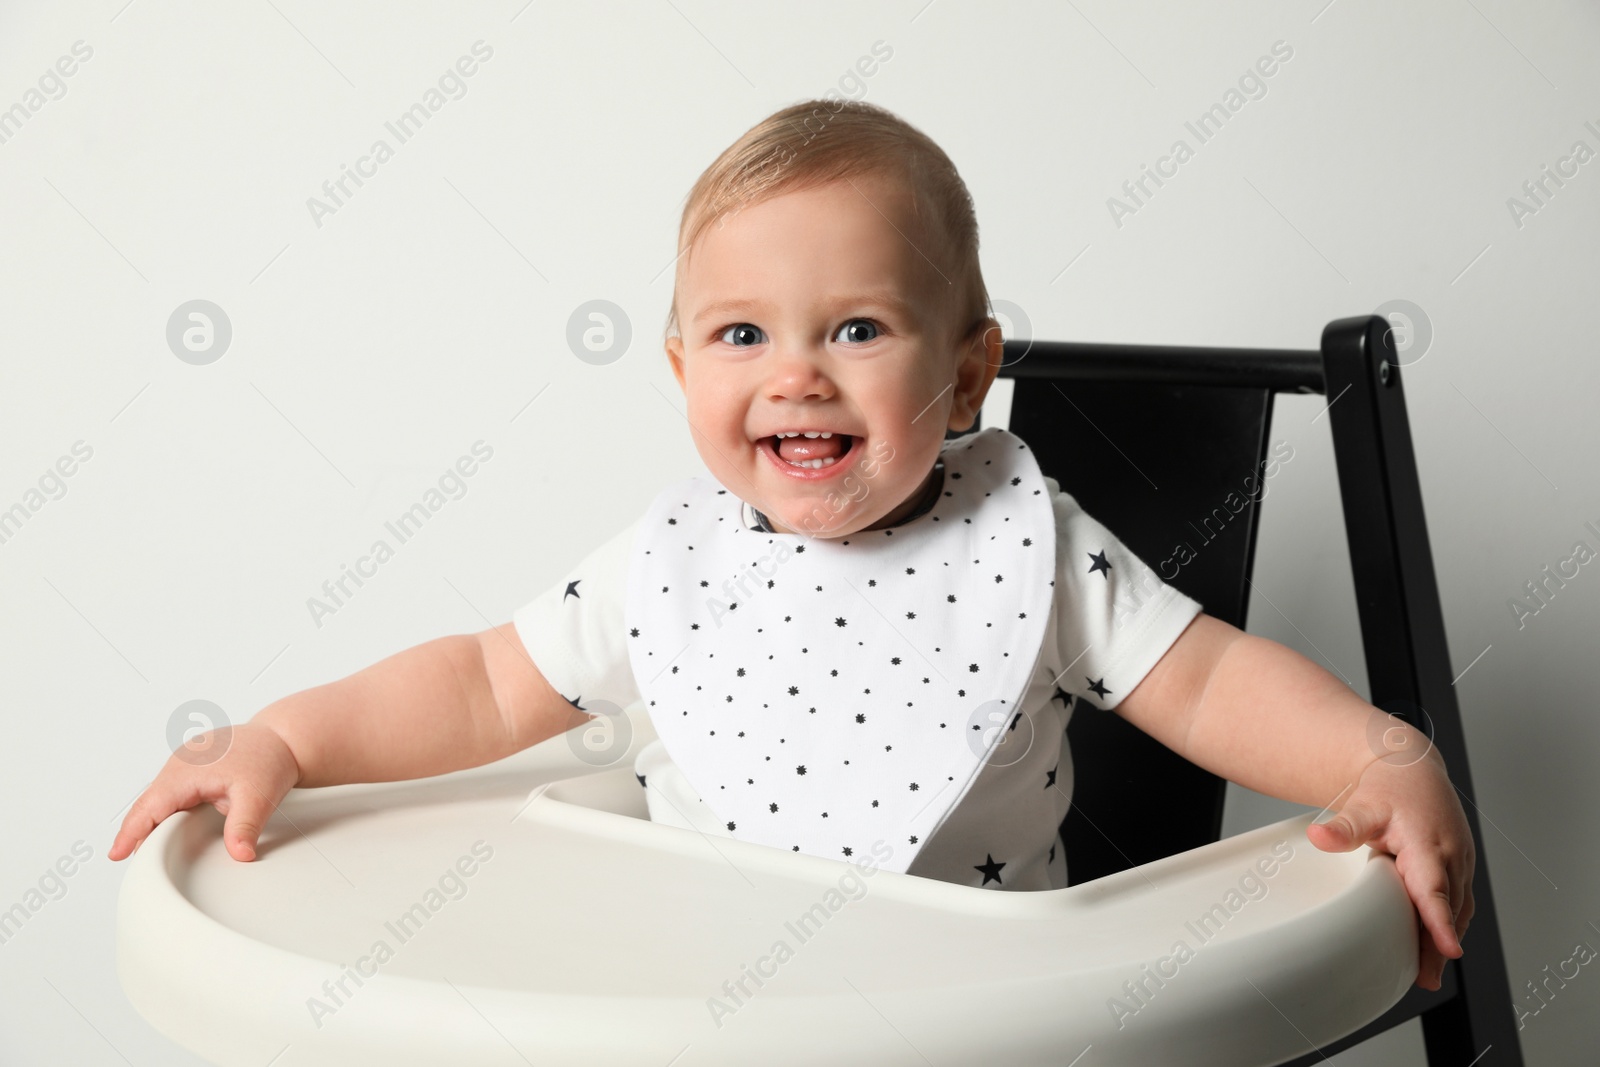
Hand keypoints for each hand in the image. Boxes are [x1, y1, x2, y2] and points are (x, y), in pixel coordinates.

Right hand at [109, 721, 301, 862]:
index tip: (116, 854)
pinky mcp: (189, 769)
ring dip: (151, 822)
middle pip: (149, 805)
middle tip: (131, 861)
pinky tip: (164, 828)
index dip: (131, 832)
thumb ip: (245, 827)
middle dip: (137, 832)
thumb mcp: (258, 796)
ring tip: (144, 850)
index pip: (150, 806)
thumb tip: (240, 854)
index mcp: (186, 771)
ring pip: (158, 799)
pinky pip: (169, 793)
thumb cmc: (268, 759)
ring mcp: (182, 765)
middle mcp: (179, 765)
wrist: (280, 739)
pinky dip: (164, 811)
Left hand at [1304, 747, 1475, 990]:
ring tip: (1429, 973)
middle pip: (1447, 907)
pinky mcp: (1459, 867)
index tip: (1449, 949)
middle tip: (1426, 978)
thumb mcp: (1362, 805)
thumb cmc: (1389, 788)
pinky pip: (1458, 901)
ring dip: (1445, 939)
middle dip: (1439, 944)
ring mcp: (1459, 862)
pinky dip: (1450, 923)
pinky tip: (1437, 946)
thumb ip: (1343, 827)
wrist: (1412, 769)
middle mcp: (1450, 855)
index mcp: (1427, 843)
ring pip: (1457, 907)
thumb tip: (1319, 837)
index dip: (1441, 921)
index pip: (1434, 888)